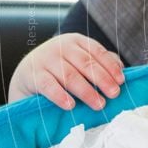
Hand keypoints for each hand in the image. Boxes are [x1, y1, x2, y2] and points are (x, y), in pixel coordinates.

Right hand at [8, 33, 124, 109]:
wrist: (27, 75)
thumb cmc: (60, 70)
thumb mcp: (79, 62)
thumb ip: (99, 63)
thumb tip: (121, 69)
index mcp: (76, 41)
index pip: (97, 52)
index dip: (110, 66)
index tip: (121, 81)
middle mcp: (61, 47)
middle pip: (86, 63)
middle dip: (102, 80)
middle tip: (114, 94)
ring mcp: (45, 60)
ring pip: (70, 76)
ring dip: (86, 91)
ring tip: (99, 104)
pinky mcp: (32, 75)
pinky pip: (48, 85)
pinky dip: (60, 96)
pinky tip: (70, 106)